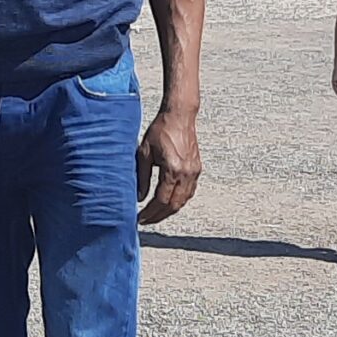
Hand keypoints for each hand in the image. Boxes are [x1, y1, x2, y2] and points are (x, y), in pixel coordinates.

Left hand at [137, 104, 201, 224]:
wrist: (180, 116)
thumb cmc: (161, 130)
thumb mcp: (144, 152)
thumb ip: (141, 177)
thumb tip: (139, 197)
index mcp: (172, 170)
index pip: (161, 200)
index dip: (150, 213)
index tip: (139, 218)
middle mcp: (186, 174)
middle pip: (174, 205)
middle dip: (159, 216)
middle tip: (146, 220)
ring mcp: (194, 172)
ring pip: (183, 200)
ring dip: (169, 210)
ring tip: (155, 214)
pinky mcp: (197, 169)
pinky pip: (189, 192)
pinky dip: (178, 200)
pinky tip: (168, 202)